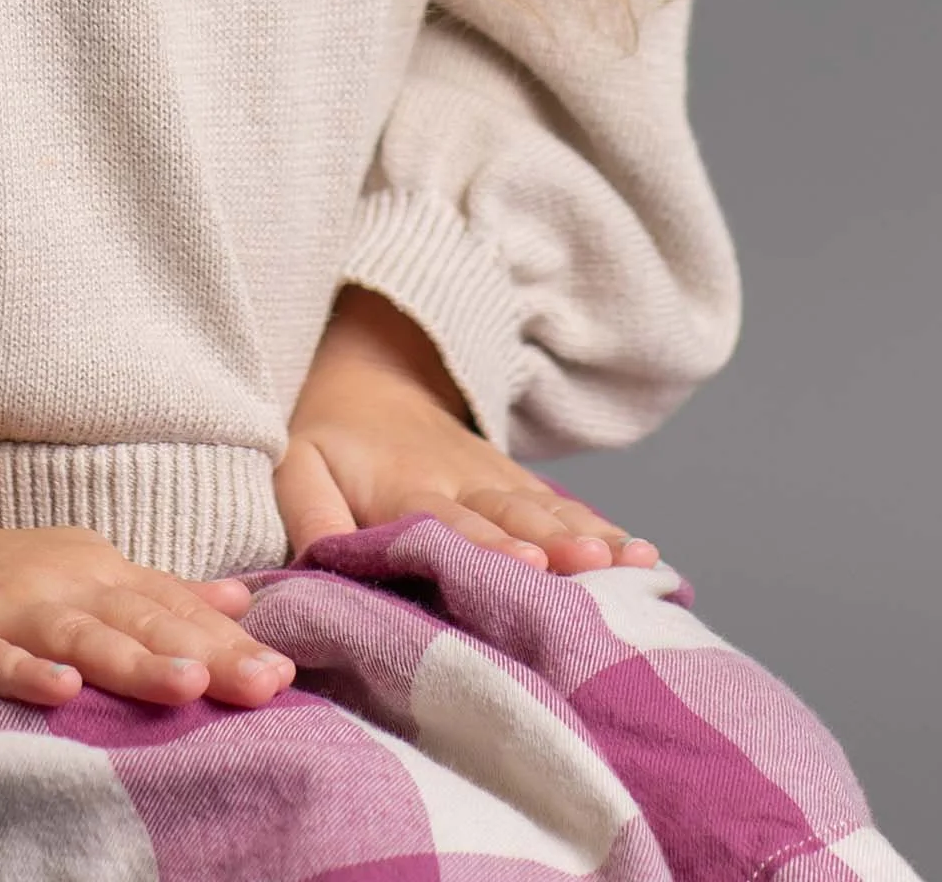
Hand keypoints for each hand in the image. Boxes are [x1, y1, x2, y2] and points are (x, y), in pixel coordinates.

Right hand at [0, 460, 297, 710]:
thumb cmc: (4, 576)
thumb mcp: (87, 571)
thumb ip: (160, 591)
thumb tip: (241, 602)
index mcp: (99, 572)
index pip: (173, 606)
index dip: (229, 641)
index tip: (286, 674)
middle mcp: (63, 583)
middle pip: (141, 620)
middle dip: (204, 653)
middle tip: (265, 684)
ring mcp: (8, 608)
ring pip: (78, 636)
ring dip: (132, 659)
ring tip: (186, 684)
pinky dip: (25, 672)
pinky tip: (61, 690)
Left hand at [280, 288, 658, 576]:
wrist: (371, 375)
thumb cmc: (329, 439)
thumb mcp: (296, 467)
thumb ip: (308, 514)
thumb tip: (319, 567)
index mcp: (403, 484)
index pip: (448, 519)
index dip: (486, 542)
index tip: (526, 562)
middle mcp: (460, 479)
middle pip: (512, 512)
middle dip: (554, 540)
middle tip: (593, 566)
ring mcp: (497, 478)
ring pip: (548, 507)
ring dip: (592, 535)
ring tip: (638, 562)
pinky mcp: (519, 481)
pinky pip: (564, 504)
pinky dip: (605, 529)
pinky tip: (645, 557)